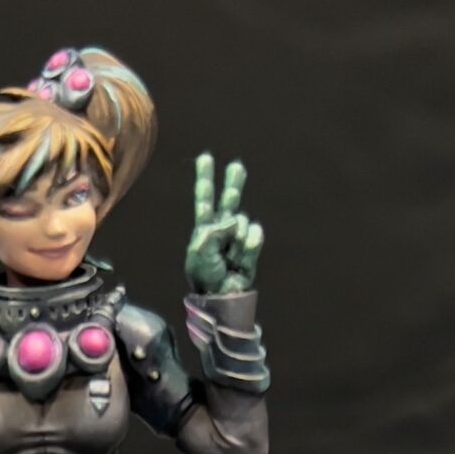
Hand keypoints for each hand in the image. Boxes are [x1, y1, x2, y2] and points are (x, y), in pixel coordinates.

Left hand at [186, 153, 263, 293]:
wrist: (221, 296)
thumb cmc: (205, 275)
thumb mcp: (199, 250)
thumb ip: (214, 229)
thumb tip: (235, 219)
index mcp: (204, 227)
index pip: (205, 198)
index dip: (205, 178)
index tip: (205, 157)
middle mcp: (221, 229)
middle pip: (229, 200)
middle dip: (233, 183)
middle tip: (236, 166)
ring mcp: (237, 237)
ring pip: (242, 221)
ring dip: (236, 238)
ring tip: (229, 257)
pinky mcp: (250, 247)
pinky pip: (254, 234)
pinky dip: (249, 244)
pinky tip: (240, 257)